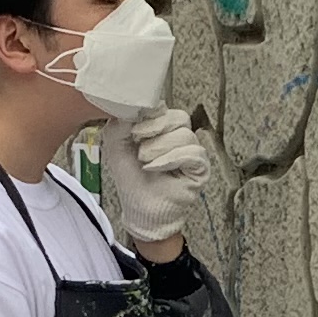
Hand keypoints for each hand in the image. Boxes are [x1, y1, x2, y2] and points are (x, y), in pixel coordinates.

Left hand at [100, 106, 210, 252]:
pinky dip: (171, 159)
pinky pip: (193, 153)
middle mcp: (180, 137)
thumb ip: (120, 123)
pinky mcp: (201, 168)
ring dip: (159, 148)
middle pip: (179, 117)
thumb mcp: (116, 145)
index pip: (165, 109)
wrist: (140, 208)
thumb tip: (130, 108)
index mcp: (162, 128)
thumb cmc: (132, 179)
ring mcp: (193, 152)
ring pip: (184, 135)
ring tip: (146, 163)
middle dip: (155, 129)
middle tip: (138, 145)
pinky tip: (156, 168)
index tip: (134, 129)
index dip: (150, 115)